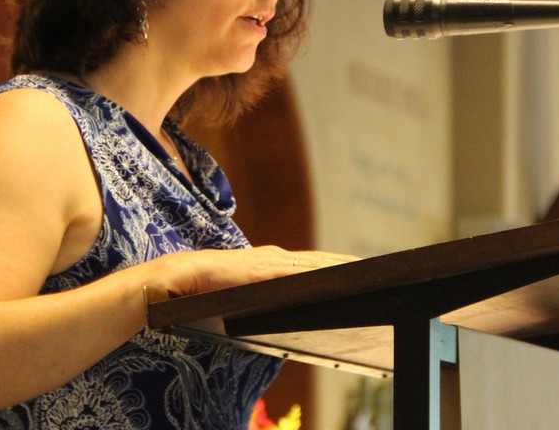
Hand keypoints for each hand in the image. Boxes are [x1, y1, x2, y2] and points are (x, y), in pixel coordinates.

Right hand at [152, 245, 356, 296]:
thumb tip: (275, 302)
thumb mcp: (241, 289)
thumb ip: (259, 291)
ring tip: (366, 269)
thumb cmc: (208, 287)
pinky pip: (298, 273)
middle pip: (319, 260)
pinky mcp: (263, 271)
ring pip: (314, 263)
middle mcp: (274, 257)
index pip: (310, 263)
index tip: (359, 267)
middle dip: (345, 263)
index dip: (334, 264)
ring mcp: (270, 262)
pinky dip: (318, 273)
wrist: (183, 275)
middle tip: (376, 266)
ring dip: (339, 266)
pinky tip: (334, 277)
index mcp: (270, 261)